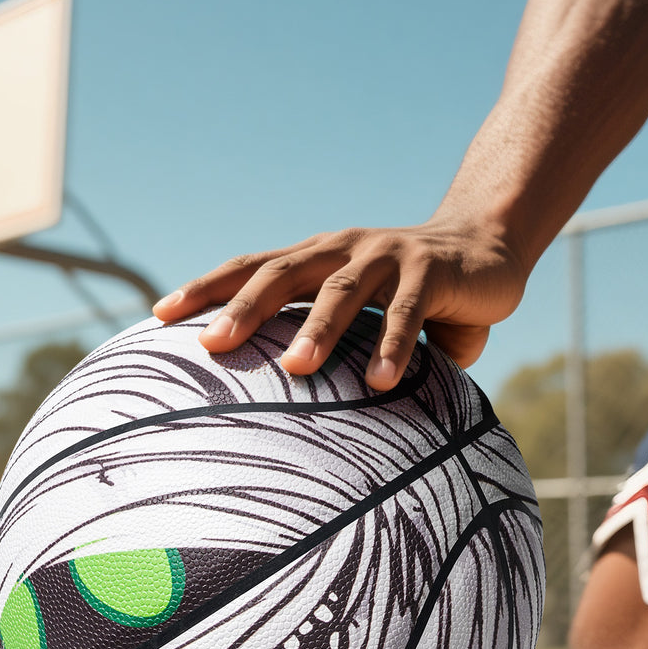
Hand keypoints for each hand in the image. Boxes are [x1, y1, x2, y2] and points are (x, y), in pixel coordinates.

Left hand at [153, 219, 529, 390]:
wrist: (487, 246)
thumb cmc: (409, 292)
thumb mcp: (360, 310)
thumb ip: (331, 340)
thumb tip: (283, 403)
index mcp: (317, 257)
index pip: (253, 267)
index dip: (208, 287)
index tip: (160, 315)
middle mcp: (343, 249)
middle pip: (282, 273)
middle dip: (244, 307)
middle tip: (211, 344)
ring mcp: (387, 255)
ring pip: (342, 291)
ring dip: (318, 329)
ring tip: (294, 368)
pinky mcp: (433, 271)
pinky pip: (408, 312)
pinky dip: (392, 346)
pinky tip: (378, 383)